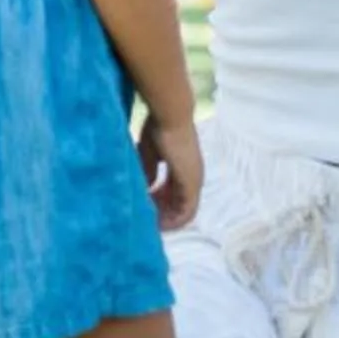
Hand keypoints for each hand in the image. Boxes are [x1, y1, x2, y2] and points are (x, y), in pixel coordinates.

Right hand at [139, 110, 202, 230]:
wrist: (171, 116)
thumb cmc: (160, 129)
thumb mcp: (150, 154)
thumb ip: (150, 170)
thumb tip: (148, 186)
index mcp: (184, 169)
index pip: (175, 195)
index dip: (160, 204)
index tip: (143, 207)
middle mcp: (193, 177)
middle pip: (180, 207)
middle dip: (161, 215)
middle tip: (144, 217)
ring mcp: (195, 181)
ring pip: (184, 212)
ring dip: (166, 219)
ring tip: (148, 220)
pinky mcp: (192, 184)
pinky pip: (187, 212)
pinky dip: (173, 220)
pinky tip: (156, 221)